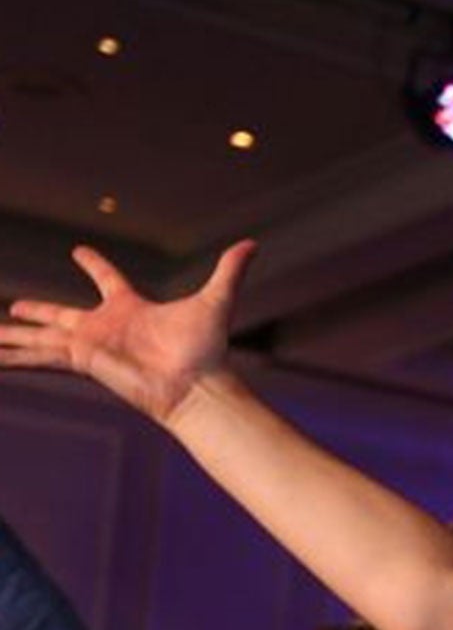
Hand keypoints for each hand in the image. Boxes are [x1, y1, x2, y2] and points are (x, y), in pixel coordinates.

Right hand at [1, 241, 257, 424]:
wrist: (197, 385)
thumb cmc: (206, 350)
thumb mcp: (216, 301)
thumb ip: (229, 271)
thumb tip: (252, 244)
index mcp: (131, 309)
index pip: (107, 280)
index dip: (94, 265)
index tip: (80, 251)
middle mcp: (106, 327)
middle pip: (60, 315)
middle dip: (37, 311)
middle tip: (14, 307)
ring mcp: (90, 345)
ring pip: (40, 337)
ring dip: (14, 337)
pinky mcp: (81, 359)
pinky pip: (39, 355)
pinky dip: (16, 358)